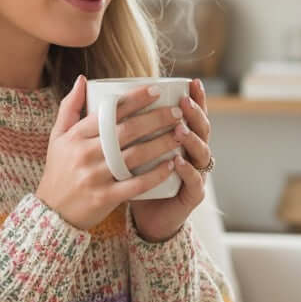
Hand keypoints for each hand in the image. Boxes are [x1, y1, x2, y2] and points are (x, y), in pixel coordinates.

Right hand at [36, 76, 183, 230]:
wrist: (52, 213)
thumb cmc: (58, 170)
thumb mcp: (57, 137)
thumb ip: (69, 107)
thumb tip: (82, 79)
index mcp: (76, 136)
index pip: (109, 112)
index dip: (135, 99)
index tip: (156, 90)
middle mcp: (85, 154)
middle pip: (127, 131)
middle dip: (156, 119)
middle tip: (177, 113)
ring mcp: (95, 176)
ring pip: (135, 156)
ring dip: (161, 144)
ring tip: (180, 135)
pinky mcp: (104, 198)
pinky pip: (135, 185)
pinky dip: (155, 175)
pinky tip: (171, 165)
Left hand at [129, 78, 211, 242]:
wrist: (146, 218)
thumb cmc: (135, 181)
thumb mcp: (127, 152)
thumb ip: (119, 127)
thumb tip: (99, 95)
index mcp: (181, 139)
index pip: (192, 115)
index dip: (196, 99)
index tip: (191, 83)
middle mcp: (192, 154)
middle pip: (201, 129)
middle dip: (195, 114)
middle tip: (183, 102)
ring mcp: (196, 174)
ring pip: (201, 153)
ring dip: (191, 140)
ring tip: (180, 129)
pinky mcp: (192, 196)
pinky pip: (194, 182)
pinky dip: (186, 171)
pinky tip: (178, 162)